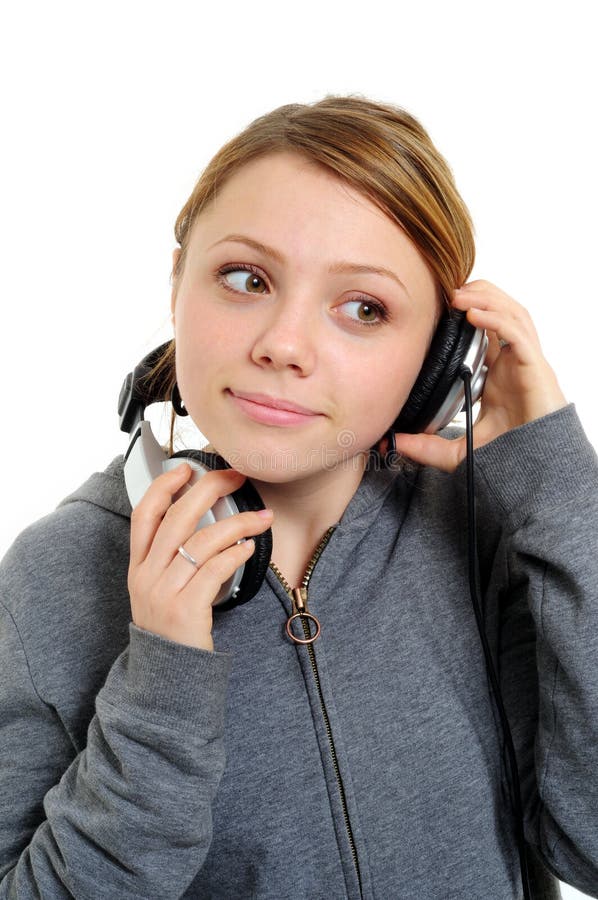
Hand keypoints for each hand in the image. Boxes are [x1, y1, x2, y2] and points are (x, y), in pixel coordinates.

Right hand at [128, 464, 273, 650]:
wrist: (168, 678)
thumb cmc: (173, 627)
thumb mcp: (159, 588)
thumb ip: (172, 557)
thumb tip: (204, 517)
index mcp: (139, 566)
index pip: (144, 514)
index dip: (163, 487)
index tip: (186, 468)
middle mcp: (147, 575)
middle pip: (177, 518)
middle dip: (208, 490)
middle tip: (236, 476)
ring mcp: (164, 592)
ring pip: (202, 541)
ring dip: (238, 523)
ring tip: (262, 517)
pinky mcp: (186, 609)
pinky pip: (215, 569)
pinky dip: (236, 553)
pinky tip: (250, 548)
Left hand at [393, 280, 567, 471]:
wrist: (538, 472)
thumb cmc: (510, 457)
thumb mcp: (459, 451)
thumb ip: (428, 447)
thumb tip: (393, 443)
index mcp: (498, 374)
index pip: (486, 331)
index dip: (467, 313)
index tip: (440, 308)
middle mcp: (514, 363)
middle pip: (502, 312)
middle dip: (479, 295)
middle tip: (448, 291)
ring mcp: (526, 364)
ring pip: (513, 314)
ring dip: (487, 299)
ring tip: (459, 295)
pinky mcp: (536, 369)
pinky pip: (517, 334)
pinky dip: (497, 319)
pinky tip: (475, 316)